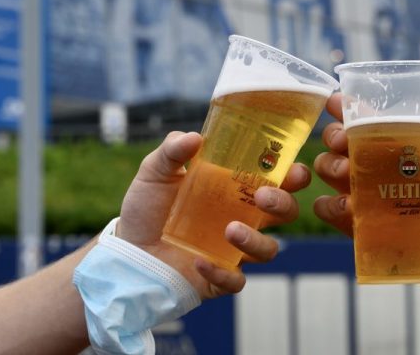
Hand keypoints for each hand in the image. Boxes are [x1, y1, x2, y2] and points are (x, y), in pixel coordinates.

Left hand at [117, 131, 308, 299]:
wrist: (126, 251)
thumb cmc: (149, 207)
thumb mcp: (156, 172)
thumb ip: (172, 150)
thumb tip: (195, 137)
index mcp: (237, 188)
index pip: (278, 180)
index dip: (294, 176)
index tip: (292, 171)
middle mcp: (244, 217)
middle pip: (286, 213)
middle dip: (283, 204)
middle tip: (262, 197)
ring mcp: (235, 250)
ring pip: (269, 250)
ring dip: (255, 240)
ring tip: (230, 230)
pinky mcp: (221, 278)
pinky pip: (236, 281)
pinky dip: (222, 273)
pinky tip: (199, 262)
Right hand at [312, 93, 419, 285]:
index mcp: (384, 144)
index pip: (358, 118)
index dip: (343, 106)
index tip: (334, 101)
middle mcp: (363, 162)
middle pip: (333, 139)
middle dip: (333, 135)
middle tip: (342, 143)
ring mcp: (352, 189)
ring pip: (323, 166)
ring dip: (330, 166)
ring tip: (347, 175)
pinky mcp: (347, 218)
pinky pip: (323, 206)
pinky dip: (330, 204)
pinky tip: (348, 208)